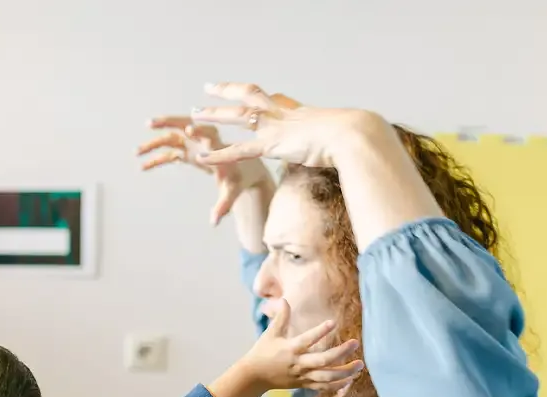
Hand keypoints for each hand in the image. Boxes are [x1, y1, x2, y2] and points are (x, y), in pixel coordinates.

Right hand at [139, 117, 274, 225]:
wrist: (243, 172)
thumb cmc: (240, 179)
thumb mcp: (231, 192)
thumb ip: (223, 206)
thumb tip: (214, 222)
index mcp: (218, 148)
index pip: (210, 135)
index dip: (200, 131)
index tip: (189, 128)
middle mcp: (204, 141)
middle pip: (185, 125)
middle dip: (168, 122)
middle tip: (150, 123)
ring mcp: (194, 144)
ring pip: (172, 137)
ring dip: (154, 142)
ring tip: (136, 152)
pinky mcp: (188, 151)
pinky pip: (170, 151)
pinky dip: (157, 157)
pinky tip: (143, 167)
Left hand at [189, 82, 379, 168]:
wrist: (353, 135)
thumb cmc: (352, 137)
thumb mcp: (336, 136)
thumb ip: (326, 140)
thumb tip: (335, 148)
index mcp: (298, 110)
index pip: (273, 98)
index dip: (257, 96)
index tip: (246, 91)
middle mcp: (282, 114)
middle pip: (248, 95)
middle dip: (227, 91)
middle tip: (209, 88)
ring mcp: (275, 127)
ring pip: (236, 117)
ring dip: (213, 114)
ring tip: (192, 113)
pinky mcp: (271, 145)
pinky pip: (237, 150)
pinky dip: (218, 155)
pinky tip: (201, 158)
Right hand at [241, 299, 363, 391]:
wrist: (254, 376)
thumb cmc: (263, 351)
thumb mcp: (270, 333)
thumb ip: (280, 317)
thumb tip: (284, 299)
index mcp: (290, 348)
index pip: (308, 339)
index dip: (320, 331)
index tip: (333, 322)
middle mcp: (298, 363)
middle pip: (323, 360)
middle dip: (341, 352)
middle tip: (355, 343)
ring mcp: (302, 376)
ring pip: (327, 376)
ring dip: (345, 371)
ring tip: (360, 364)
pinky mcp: (304, 384)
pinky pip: (323, 387)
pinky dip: (338, 385)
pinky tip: (350, 379)